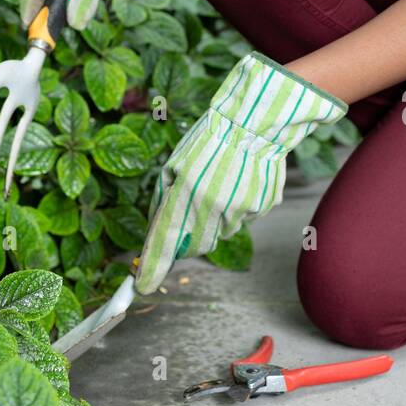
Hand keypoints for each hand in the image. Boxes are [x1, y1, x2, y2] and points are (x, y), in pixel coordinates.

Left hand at [135, 51, 348, 294]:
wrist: (255, 121)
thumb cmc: (210, 139)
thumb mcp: (174, 165)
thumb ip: (163, 201)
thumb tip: (154, 231)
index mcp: (186, 193)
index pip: (164, 242)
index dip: (151, 268)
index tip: (141, 285)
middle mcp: (215, 208)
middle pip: (195, 246)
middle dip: (186, 238)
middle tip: (189, 210)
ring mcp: (243, 210)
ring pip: (221, 233)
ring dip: (214, 219)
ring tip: (219, 185)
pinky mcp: (263, 208)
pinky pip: (243, 219)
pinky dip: (236, 208)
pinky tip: (238, 183)